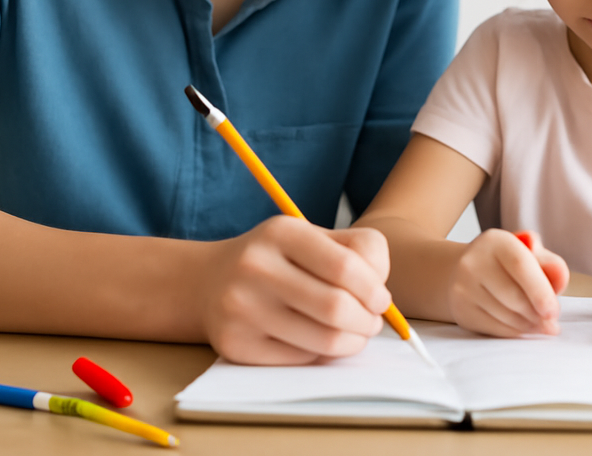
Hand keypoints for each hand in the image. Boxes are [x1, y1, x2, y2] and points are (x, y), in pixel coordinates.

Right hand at [199, 216, 391, 364]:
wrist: (210, 281)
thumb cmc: (278, 259)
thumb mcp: (313, 237)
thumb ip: (357, 251)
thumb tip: (380, 296)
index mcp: (281, 232)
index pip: (345, 266)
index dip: (374, 289)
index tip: (382, 300)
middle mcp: (256, 267)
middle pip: (336, 307)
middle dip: (367, 320)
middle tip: (372, 322)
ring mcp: (242, 307)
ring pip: (322, 339)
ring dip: (351, 342)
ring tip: (354, 333)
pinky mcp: (236, 344)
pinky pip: (300, 359)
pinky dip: (321, 353)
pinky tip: (318, 339)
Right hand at [448, 228, 568, 336]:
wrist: (462, 272)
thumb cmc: (505, 264)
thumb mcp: (527, 253)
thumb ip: (549, 264)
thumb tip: (560, 278)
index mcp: (495, 241)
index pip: (520, 265)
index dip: (541, 292)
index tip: (554, 312)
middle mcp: (473, 261)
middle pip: (514, 297)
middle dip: (538, 314)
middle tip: (550, 320)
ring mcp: (463, 287)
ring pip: (506, 316)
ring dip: (529, 325)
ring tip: (538, 322)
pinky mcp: (461, 310)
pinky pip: (495, 329)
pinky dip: (515, 332)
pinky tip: (523, 326)